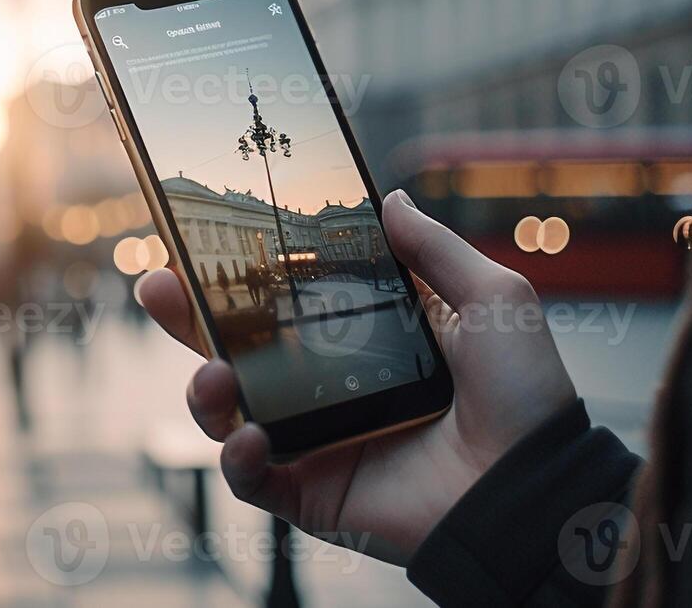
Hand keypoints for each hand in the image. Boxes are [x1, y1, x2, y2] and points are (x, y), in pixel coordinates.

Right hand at [135, 189, 576, 563]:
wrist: (533, 488)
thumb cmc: (524, 397)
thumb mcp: (492, 300)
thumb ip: (436, 249)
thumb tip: (390, 197)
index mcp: (362, 338)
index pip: (283, 299)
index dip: (237, 274)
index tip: (199, 241)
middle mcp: (327, 387)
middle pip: (236, 349)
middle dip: (186, 318)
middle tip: (158, 287)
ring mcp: (314, 441)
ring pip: (227, 414)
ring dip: (205, 392)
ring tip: (217, 378)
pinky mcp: (312, 493)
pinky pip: (251, 480)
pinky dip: (237, 460)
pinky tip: (252, 439)